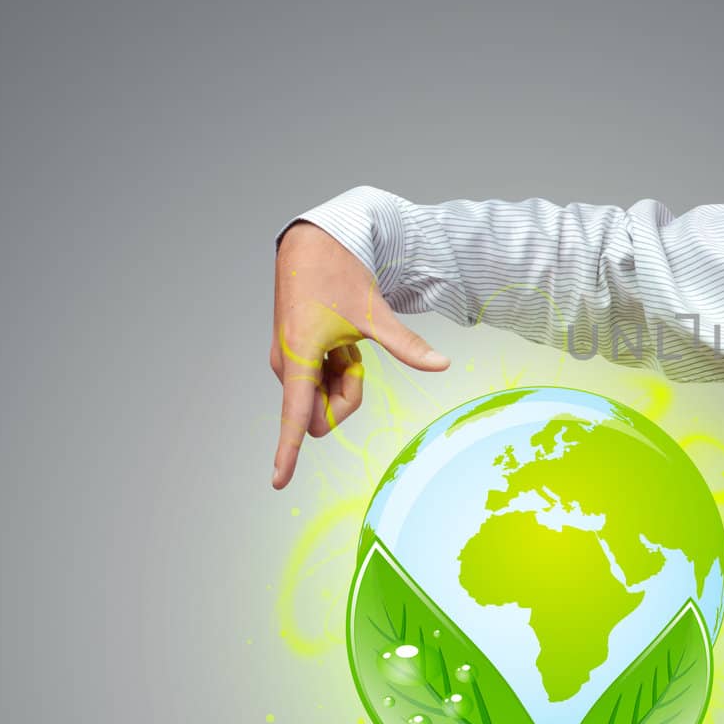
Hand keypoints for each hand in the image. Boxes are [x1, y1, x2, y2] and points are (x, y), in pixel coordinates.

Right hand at [269, 219, 449, 488]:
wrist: (312, 242)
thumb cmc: (339, 275)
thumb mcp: (375, 313)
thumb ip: (407, 345)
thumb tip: (444, 365)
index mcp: (300, 357)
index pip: (295, 415)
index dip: (288, 451)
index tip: (279, 481)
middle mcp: (287, 365)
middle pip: (322, 413)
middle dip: (347, 396)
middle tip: (357, 357)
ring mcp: (288, 362)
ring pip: (322, 398)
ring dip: (343, 379)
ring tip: (348, 342)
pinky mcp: (293, 356)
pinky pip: (319, 382)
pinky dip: (336, 368)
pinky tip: (340, 339)